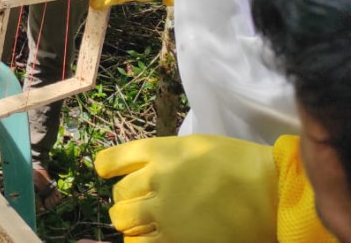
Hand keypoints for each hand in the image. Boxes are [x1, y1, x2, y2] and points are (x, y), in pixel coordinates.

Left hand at [96, 135, 277, 242]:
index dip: (108, 169)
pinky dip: (140, 240)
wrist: (271, 192)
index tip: (110, 173)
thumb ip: (162, 158)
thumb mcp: (193, 146)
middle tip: (142, 204)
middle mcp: (154, 179)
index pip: (110, 160)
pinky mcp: (175, 239)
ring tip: (147, 223)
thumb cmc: (238, 165)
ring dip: (131, 223)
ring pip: (123, 220)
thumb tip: (141, 172)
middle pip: (118, 194)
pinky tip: (153, 237)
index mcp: (158, 151)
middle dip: (126, 200)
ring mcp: (163, 211)